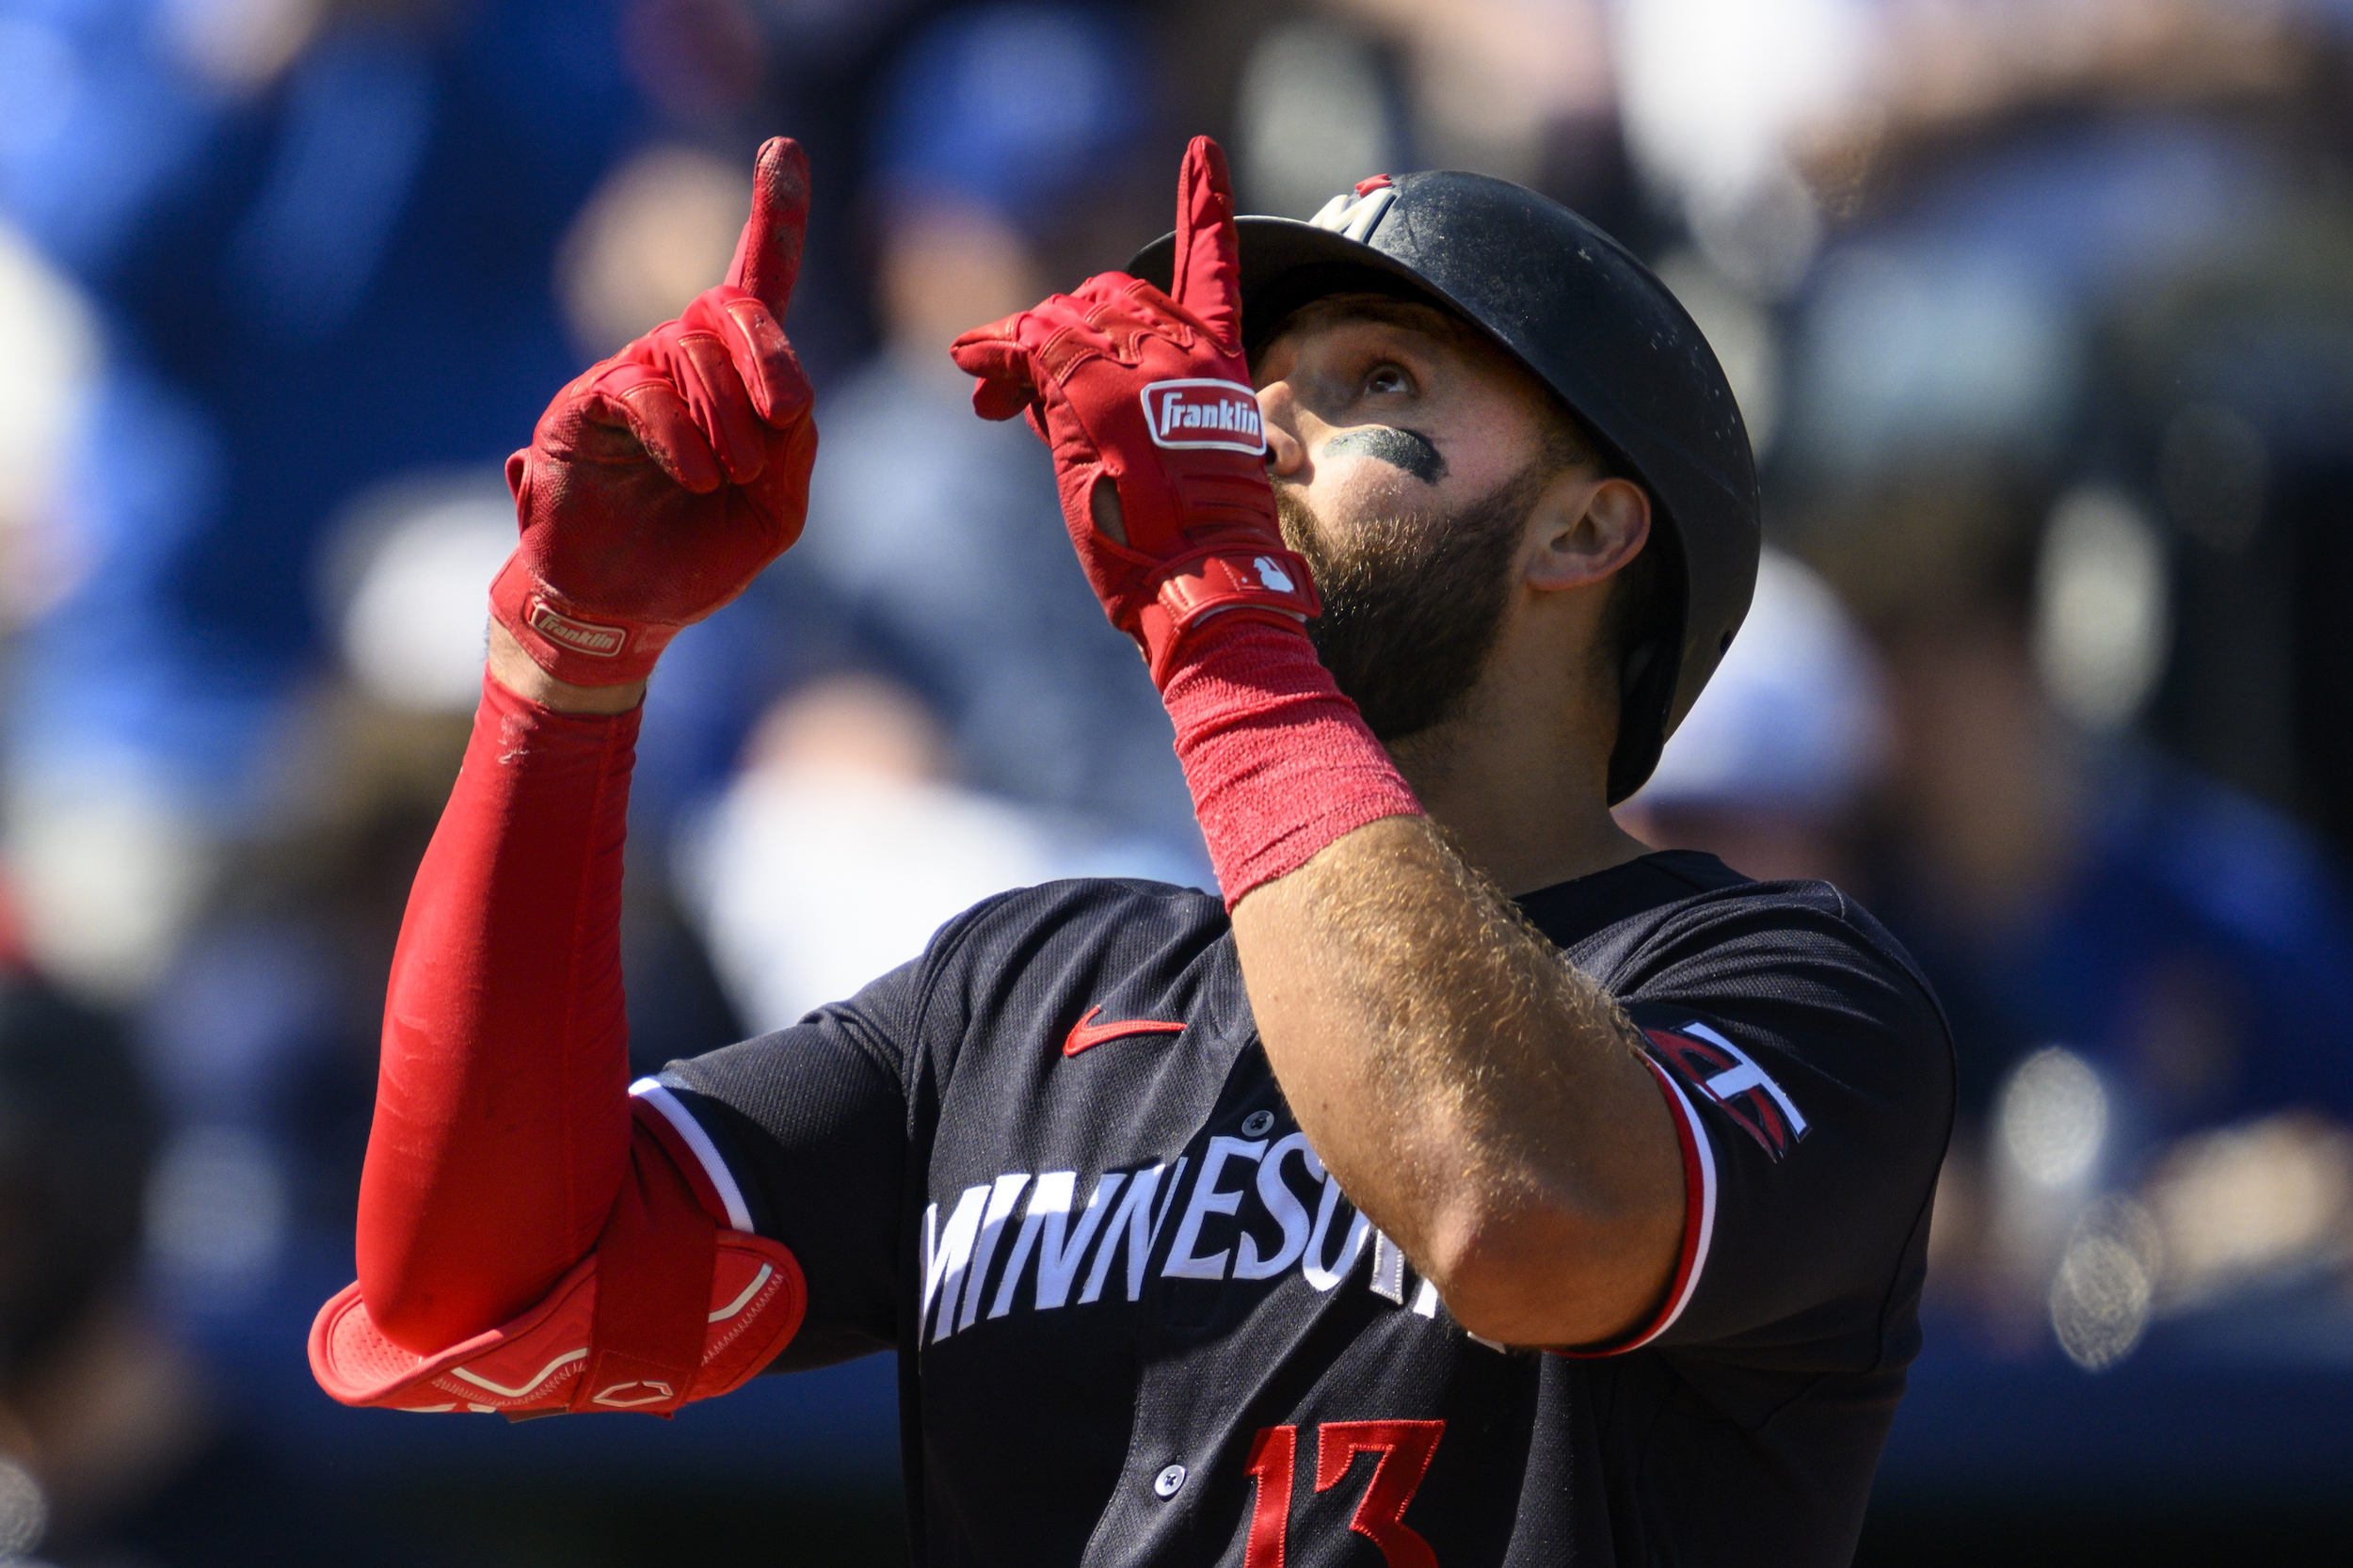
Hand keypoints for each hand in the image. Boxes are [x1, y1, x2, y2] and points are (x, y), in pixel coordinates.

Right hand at [492, 137, 818, 687]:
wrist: (623, 612)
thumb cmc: (697, 557)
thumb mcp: (776, 511)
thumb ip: (795, 452)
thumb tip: (787, 404)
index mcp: (732, 381)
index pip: (756, 284)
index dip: (772, 216)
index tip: (781, 147)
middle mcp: (676, 362)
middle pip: (731, 305)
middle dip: (771, 355)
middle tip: (786, 417)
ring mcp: (626, 380)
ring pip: (688, 347)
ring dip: (727, 416)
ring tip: (728, 477)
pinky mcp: (582, 409)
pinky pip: (639, 388)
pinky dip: (680, 432)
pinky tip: (697, 474)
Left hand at [949, 136, 1316, 685]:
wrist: (1204, 584)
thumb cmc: (1187, 549)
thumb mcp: (1155, 461)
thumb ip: (1107, 406)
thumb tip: (1033, 391)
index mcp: (1221, 364)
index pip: (1214, 269)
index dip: (1206, 209)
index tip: (1203, 153)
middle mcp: (1188, 347)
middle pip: (1106, 295)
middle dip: (1055, 331)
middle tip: (1013, 393)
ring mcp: (1143, 361)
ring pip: (1061, 318)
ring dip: (1019, 351)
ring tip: (991, 395)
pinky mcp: (1094, 388)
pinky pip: (1035, 337)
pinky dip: (993, 350)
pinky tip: (966, 354)